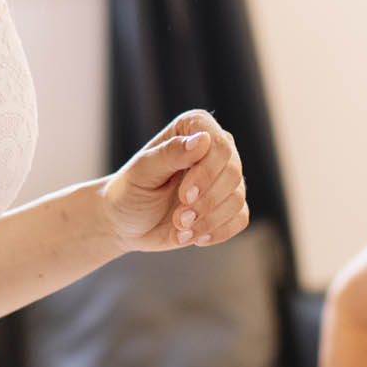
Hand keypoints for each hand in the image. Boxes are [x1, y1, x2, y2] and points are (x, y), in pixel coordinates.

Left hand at [99, 109, 248, 253]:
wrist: (126, 223)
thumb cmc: (129, 191)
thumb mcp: (142, 172)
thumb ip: (170, 153)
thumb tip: (202, 139)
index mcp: (192, 128)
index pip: (219, 144)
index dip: (207, 172)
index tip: (185, 195)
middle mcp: (213, 149)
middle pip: (233, 172)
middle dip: (207, 201)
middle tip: (179, 218)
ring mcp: (222, 178)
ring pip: (237, 198)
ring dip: (209, 220)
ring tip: (180, 228)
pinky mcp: (226, 206)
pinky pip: (240, 219)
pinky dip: (218, 231)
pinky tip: (195, 238)